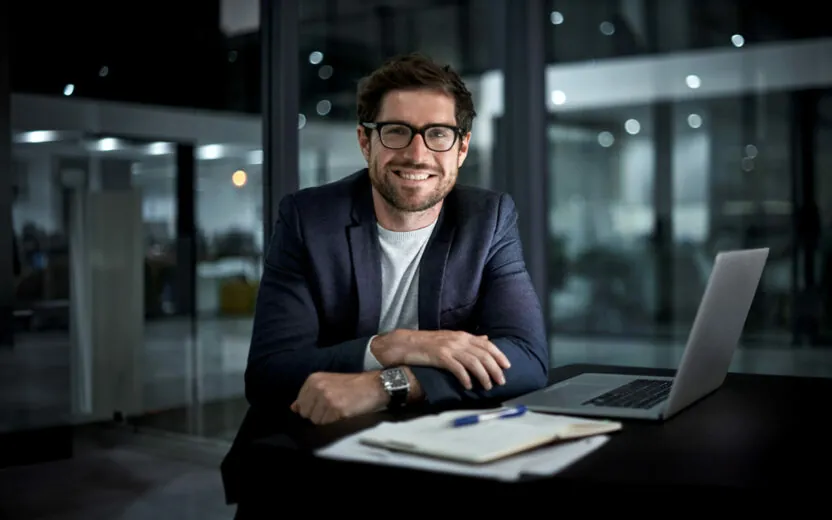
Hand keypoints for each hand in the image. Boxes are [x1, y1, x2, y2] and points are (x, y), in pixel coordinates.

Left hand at [290, 371, 388, 424]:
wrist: (374, 385)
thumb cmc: (352, 385)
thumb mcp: (328, 383)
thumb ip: (309, 395)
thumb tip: (294, 408)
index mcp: (313, 379)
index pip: (299, 404)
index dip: (311, 407)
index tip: (324, 403)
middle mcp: (317, 387)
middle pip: (305, 413)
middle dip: (317, 414)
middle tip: (332, 406)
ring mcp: (326, 398)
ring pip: (315, 420)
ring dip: (326, 418)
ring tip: (339, 408)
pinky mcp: (336, 409)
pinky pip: (326, 423)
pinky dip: (334, 420)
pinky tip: (344, 411)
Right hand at [370, 330, 509, 390]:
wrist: (406, 343)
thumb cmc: (429, 343)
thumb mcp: (452, 338)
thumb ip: (470, 340)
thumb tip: (486, 339)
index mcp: (463, 335)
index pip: (487, 344)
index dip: (499, 355)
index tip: (507, 366)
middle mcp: (458, 340)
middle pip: (483, 354)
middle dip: (494, 369)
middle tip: (501, 381)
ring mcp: (449, 348)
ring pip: (473, 362)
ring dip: (483, 376)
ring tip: (488, 387)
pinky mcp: (440, 357)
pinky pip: (457, 368)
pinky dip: (465, 378)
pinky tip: (469, 386)